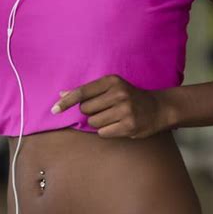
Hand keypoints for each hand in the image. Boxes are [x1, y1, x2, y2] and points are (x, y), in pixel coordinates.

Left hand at [50, 74, 169, 138]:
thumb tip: (61, 94)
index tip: (54, 109)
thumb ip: (87, 91)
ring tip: (112, 117)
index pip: (82, 92)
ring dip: (98, 122)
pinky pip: (103, 132)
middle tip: (104, 109)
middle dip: (90, 112)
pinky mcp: (129, 126)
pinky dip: (106, 131)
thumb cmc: (129, 96)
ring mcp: (124, 110)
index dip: (66, 101)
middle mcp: (118, 94)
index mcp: (112, 81)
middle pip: (86, 109)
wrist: (158, 108)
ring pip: (93, 122)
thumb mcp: (110, 87)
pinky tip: (117, 125)